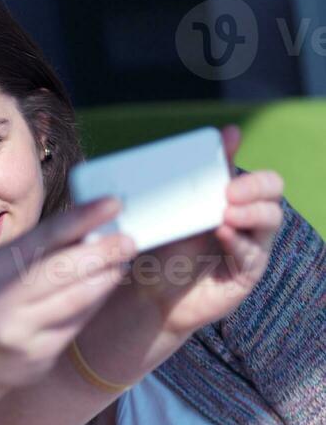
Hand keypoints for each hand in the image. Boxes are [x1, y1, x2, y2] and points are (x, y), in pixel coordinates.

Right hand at [0, 197, 136, 390]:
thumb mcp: (3, 272)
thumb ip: (41, 253)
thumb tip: (91, 226)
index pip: (44, 235)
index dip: (82, 217)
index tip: (113, 204)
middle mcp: (1, 297)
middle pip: (61, 268)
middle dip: (102, 251)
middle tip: (130, 239)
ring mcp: (18, 328)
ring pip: (74, 298)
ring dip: (105, 278)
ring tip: (124, 261)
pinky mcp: (36, 353)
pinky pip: (75, 324)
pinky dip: (95, 303)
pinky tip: (105, 289)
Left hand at [128, 126, 282, 336]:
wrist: (150, 293)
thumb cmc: (165, 247)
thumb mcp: (177, 207)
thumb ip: (199, 174)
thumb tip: (228, 131)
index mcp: (236, 203)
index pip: (263, 182)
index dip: (253, 173)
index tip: (233, 166)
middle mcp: (250, 223)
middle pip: (274, 196)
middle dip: (255, 189)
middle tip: (229, 193)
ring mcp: (251, 248)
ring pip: (270, 221)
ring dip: (251, 213)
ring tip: (227, 213)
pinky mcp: (247, 273)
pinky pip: (252, 254)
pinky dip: (238, 242)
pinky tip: (223, 233)